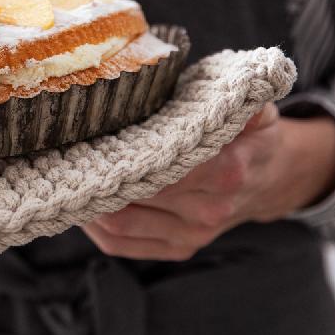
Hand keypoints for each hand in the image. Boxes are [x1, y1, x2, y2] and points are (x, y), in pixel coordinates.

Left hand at [82, 103, 334, 260]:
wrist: (271, 176)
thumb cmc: (250, 132)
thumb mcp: (253, 105)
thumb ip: (236, 97)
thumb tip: (218, 85)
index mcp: (226, 170)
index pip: (163, 166)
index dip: (121, 153)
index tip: (89, 135)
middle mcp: (208, 208)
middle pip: (134, 194)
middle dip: (96, 173)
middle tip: (63, 151)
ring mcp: (192, 234)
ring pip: (120, 225)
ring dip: (86, 202)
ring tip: (63, 175)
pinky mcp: (178, 249)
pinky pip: (122, 244)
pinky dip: (94, 227)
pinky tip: (79, 201)